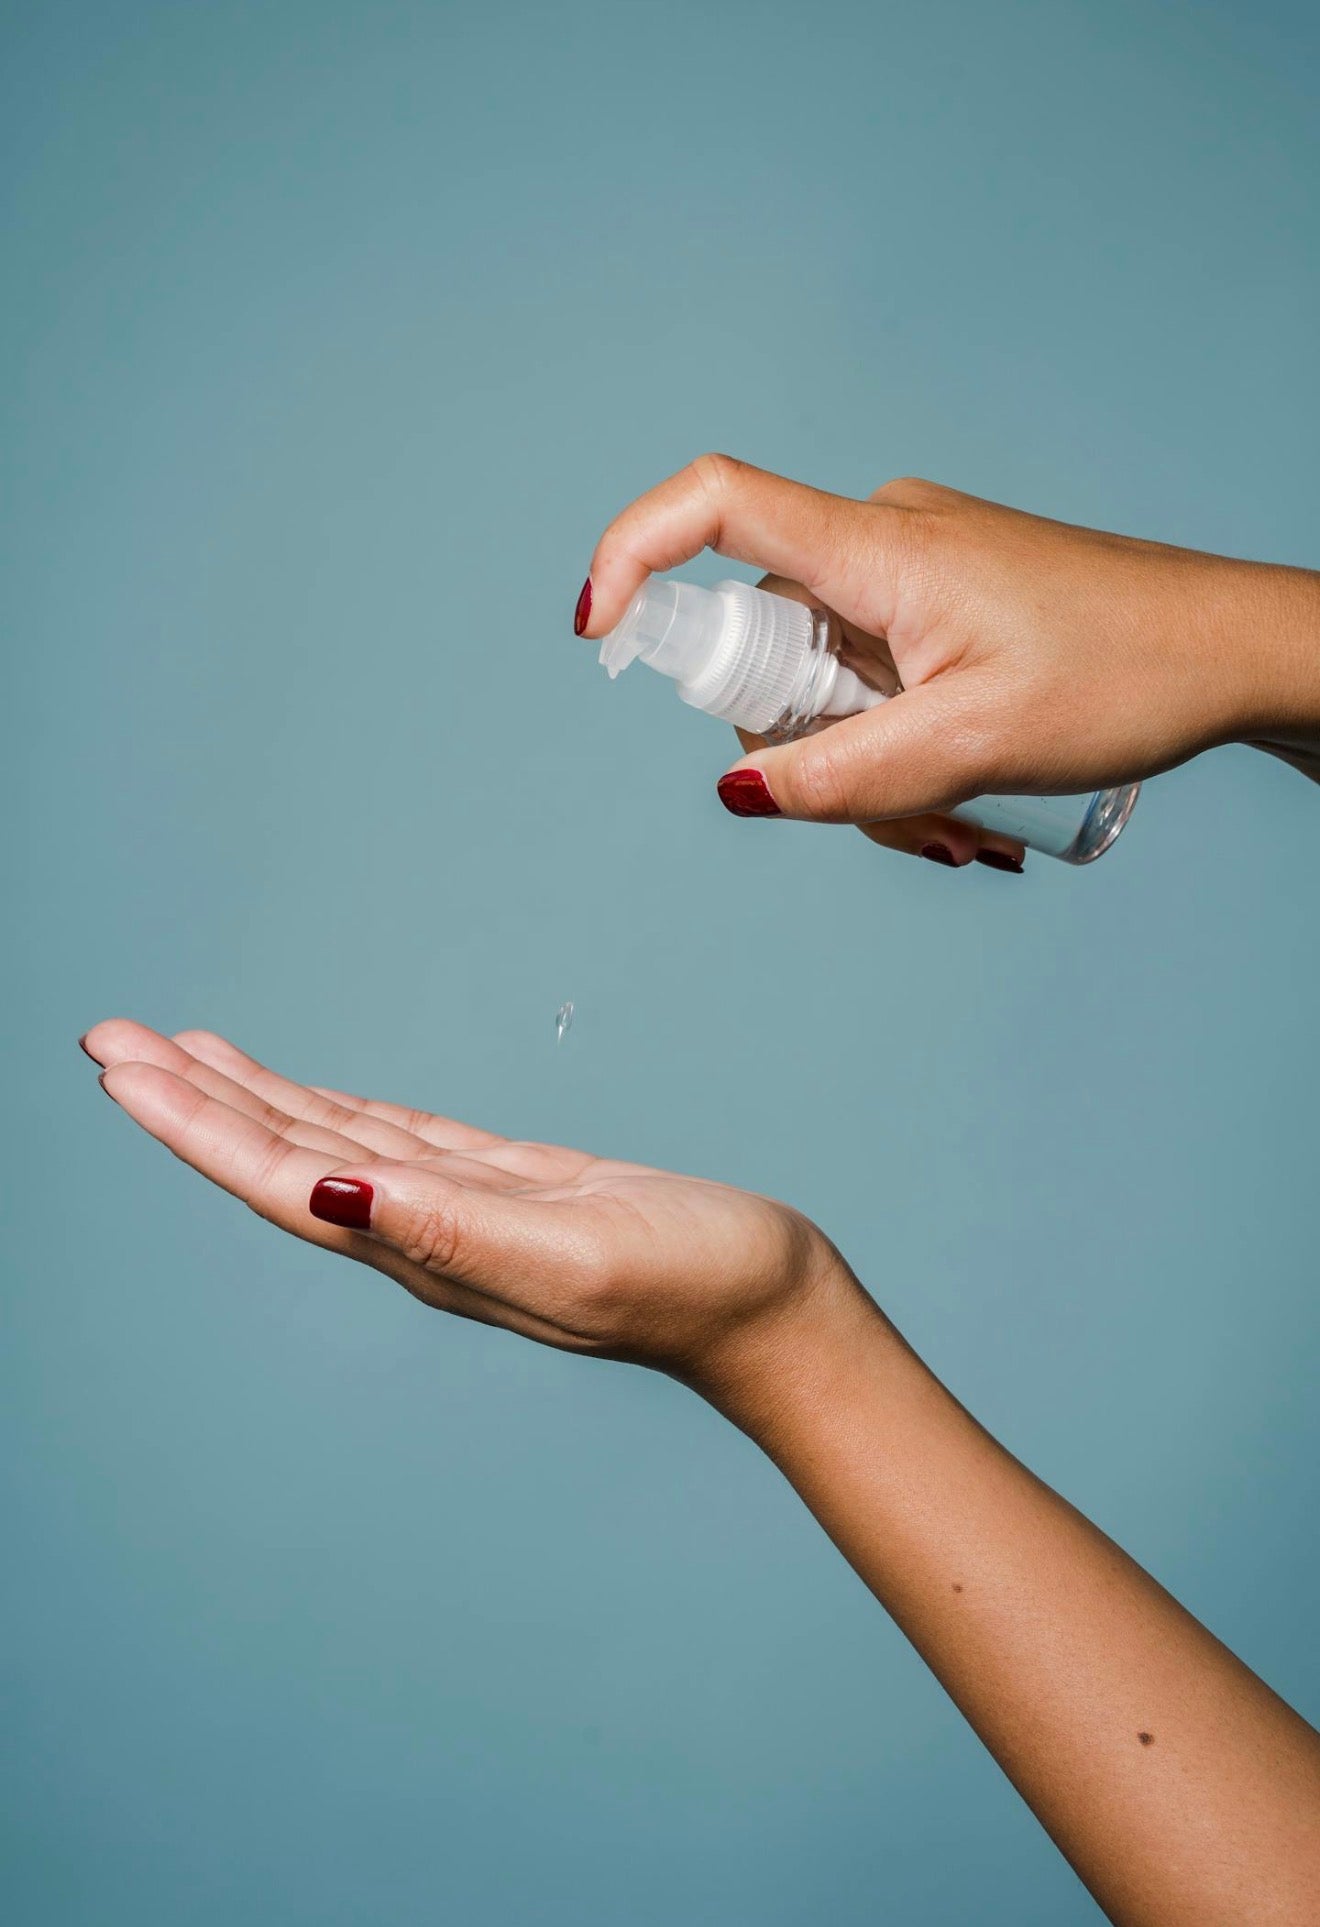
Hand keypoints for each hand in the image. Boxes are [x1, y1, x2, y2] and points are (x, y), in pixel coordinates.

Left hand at [83, 1020, 1319, 1920]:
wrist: (771, 1306)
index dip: (194, 1123)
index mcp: (425, 1245)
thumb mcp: (570, 1252)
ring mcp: (461, 1209)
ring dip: (249, 1098)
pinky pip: (393, 1136)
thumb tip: (331, 1187)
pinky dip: (334, 1108)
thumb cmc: (691, 1282)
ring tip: (179, 1050)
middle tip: (112, 1037)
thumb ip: (448, 1223)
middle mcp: (422, 1230)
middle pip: (281, 1155)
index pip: (281, 1177)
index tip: (120, 1065)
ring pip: (328, 1140)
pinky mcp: (505, 1186)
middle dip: (192, 1098)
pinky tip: (305, 1096)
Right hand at [579, 458, 1319, 865]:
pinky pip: (873, 674)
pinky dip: (895, 741)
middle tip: (906, 819)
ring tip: (962, 818)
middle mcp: (884, 541)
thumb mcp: (972, 749)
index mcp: (879, 550)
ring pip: (825, 678)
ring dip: (865, 763)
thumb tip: (737, 790)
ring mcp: (917, 571)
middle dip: (804, 748)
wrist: (1234, 649)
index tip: (596, 628)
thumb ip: (842, 779)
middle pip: (767, 641)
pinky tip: (968, 790)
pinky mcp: (946, 598)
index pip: (715, 504)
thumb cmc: (1124, 676)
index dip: (633, 553)